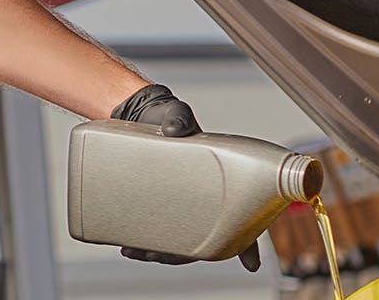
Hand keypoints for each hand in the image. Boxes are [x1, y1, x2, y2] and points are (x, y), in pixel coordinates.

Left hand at [108, 84, 260, 271]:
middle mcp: (200, 198)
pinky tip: (126, 244)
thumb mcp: (177, 115)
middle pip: (201, 239)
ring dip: (158, 253)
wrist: (139, 113)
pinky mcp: (153, 200)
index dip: (247, 243)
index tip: (251, 264)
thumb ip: (179, 118)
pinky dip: (143, 241)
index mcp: (218, 181)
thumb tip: (172, 131)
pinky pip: (154, 228)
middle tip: (155, 255)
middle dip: (179, 255)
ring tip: (133, 252)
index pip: (240, 216)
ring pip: (175, 240)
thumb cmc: (168, 116)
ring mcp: (176, 202)